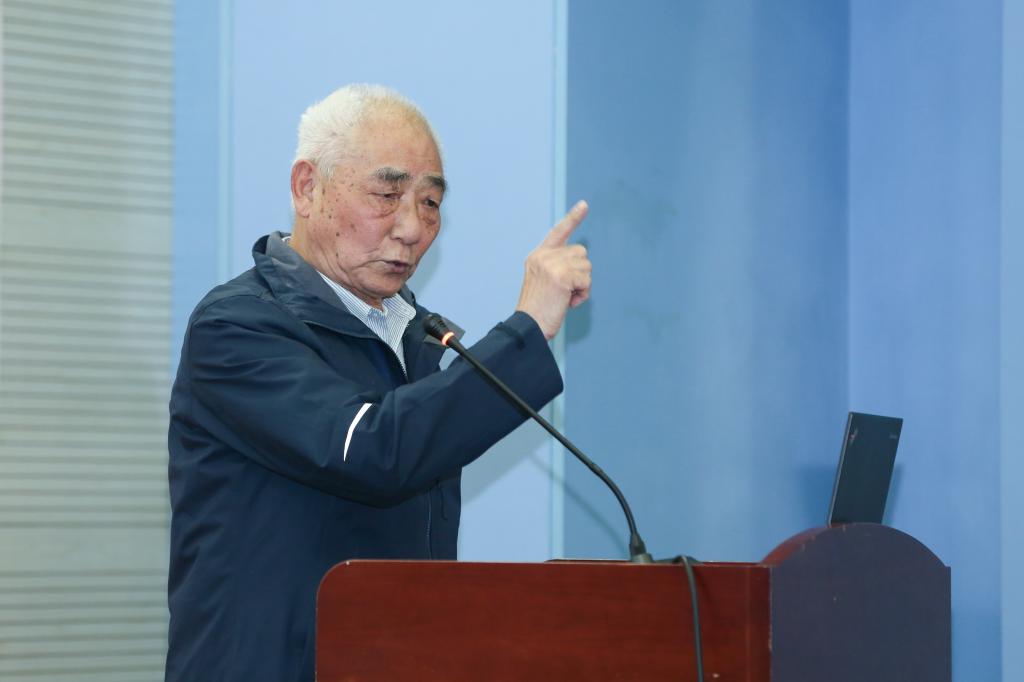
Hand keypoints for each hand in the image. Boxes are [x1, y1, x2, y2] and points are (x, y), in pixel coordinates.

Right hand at [516, 200, 591, 339]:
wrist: (528, 327)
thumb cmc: (538, 311)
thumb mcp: (544, 282)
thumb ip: (558, 267)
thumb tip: (581, 264)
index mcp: (537, 256)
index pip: (558, 232)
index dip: (573, 218)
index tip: (585, 205)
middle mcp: (543, 256)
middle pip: (581, 253)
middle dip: (580, 273)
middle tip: (565, 292)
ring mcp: (552, 264)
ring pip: (586, 266)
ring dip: (582, 285)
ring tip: (564, 298)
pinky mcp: (562, 275)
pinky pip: (586, 280)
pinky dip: (582, 294)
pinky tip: (568, 302)